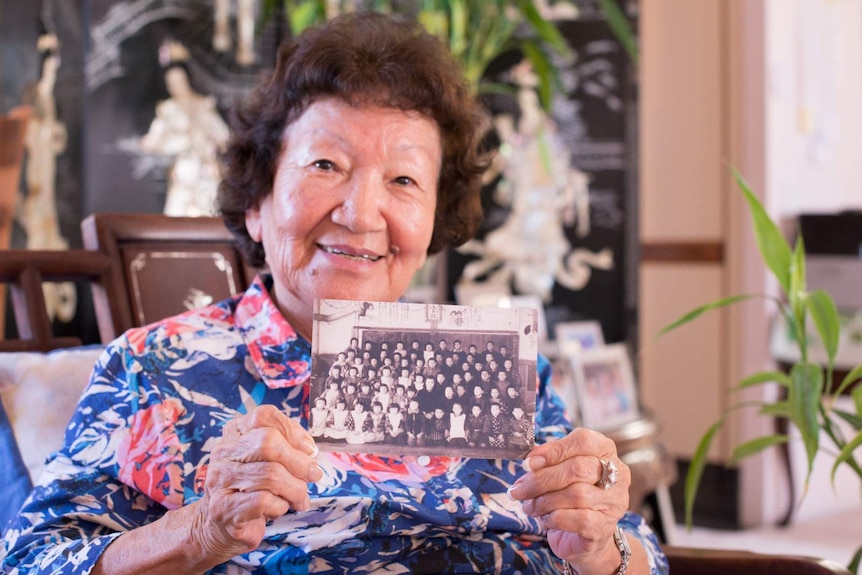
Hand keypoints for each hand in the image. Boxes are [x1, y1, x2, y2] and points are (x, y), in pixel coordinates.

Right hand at [191, 405, 321, 561]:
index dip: (292, 430)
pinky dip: (280, 506)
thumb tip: (310, 451)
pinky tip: (280, 509)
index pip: (263, 416)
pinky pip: (262, 501)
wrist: (221, 526)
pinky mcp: (223, 508)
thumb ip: (288, 449)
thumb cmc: (253, 489)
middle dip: (298, 461)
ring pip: (269, 474)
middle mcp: (224, 452)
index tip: (309, 449)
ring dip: (295, 488)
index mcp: (235, 433)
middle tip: (314, 475)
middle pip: (267, 442)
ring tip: (300, 498)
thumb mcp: (269, 462)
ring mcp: (220, 480)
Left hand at [507, 428, 629, 573]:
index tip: (529, 462)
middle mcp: (617, 474)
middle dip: (542, 479)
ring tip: (529, 506)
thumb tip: (529, 462)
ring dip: (545, 500)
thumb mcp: (560, 471)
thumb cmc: (570, 496)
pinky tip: (545, 519)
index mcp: (605, 451)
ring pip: (576, 494)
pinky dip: (554, 518)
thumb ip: (548, 462)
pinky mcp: (605, 526)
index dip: (554, 450)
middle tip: (520, 489)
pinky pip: (578, 519)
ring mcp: (614, 501)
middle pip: (578, 468)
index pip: (583, 441)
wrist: (584, 536)